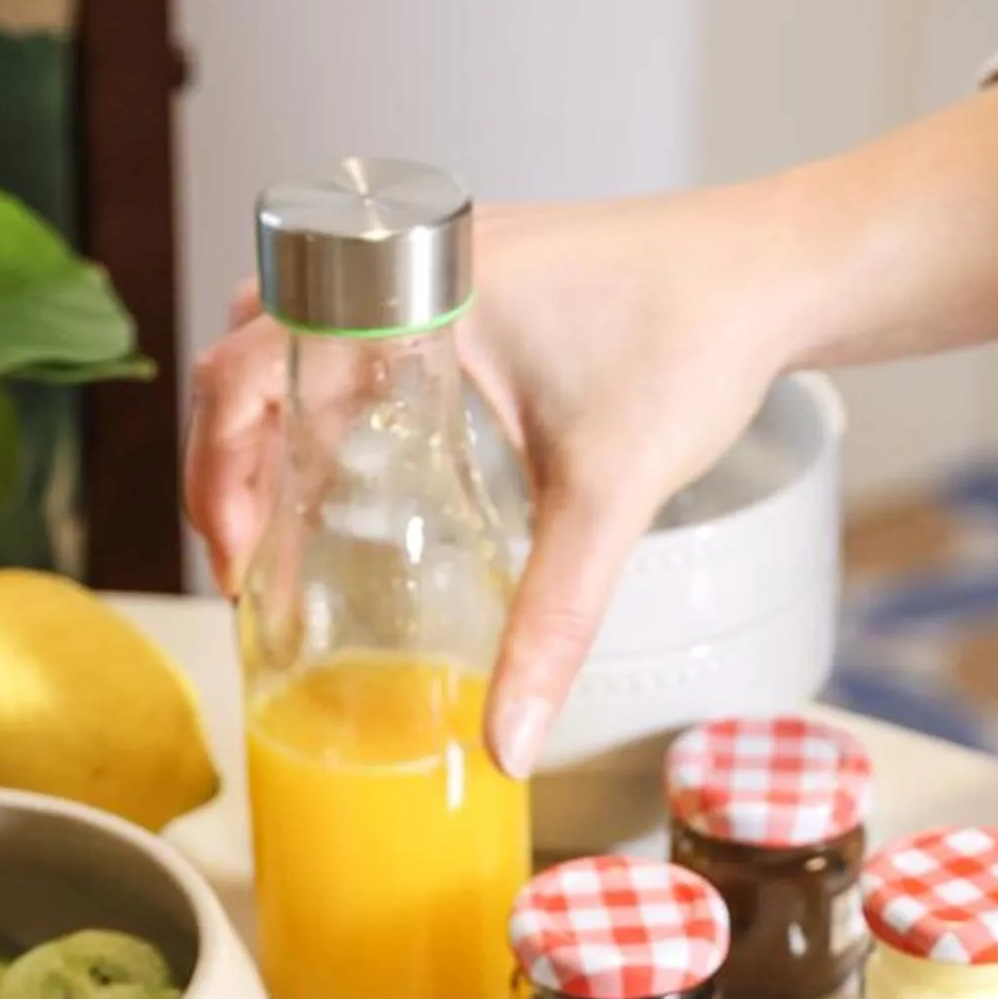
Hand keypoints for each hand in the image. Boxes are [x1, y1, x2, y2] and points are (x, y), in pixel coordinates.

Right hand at [186, 187, 793, 779]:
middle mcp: (411, 260)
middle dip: (234, 457)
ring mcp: (440, 261)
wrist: (777, 270)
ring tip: (283, 515)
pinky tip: (359, 465)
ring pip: (301, 330)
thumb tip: (506, 738)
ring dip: (274, 418)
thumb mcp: (608, 500)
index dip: (220, 470)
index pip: (253, 366)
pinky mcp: (475, 279)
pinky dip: (331, 392)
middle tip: (248, 559)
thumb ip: (552, 625)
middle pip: (255, 349)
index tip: (238, 561)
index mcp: (415, 292)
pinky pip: (361, 324)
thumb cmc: (698, 342)